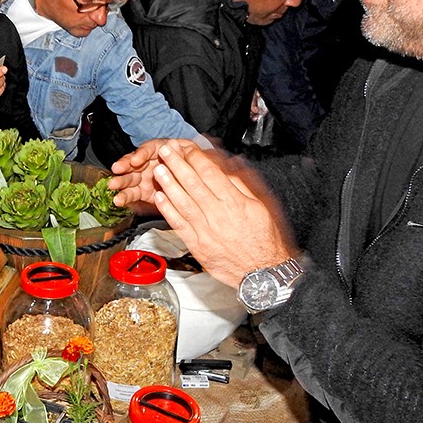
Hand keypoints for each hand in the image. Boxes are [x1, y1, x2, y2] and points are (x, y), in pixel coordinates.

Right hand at [109, 138, 197, 206]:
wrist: (192, 180)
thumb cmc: (189, 162)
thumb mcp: (189, 155)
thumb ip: (181, 153)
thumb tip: (173, 146)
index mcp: (158, 150)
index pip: (149, 149)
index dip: (142, 154)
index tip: (136, 160)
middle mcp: (147, 162)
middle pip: (134, 162)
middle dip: (125, 166)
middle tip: (117, 169)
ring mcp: (143, 177)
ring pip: (130, 178)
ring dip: (121, 182)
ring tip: (113, 186)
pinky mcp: (142, 191)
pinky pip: (132, 193)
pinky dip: (124, 197)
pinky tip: (118, 200)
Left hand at [149, 143, 296, 286]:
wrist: (261, 273)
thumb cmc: (263, 241)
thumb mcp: (261, 208)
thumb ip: (242, 187)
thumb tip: (229, 168)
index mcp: (235, 203)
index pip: (211, 175)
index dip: (196, 159)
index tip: (188, 149)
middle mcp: (218, 215)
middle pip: (194, 185)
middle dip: (178, 165)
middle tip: (166, 151)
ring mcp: (206, 231)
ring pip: (183, 202)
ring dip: (169, 184)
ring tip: (159, 169)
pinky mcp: (197, 245)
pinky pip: (179, 225)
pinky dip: (168, 211)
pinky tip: (160, 198)